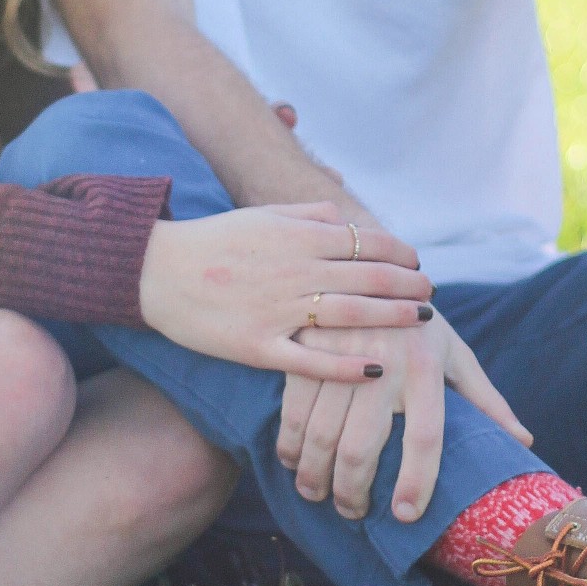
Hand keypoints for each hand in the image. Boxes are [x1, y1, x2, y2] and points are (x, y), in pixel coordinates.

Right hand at [138, 205, 431, 382]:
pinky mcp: (258, 345)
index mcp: (296, 237)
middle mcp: (293, 270)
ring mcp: (277, 309)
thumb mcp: (262, 215)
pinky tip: (376, 370)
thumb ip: (308, 215)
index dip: (399, 254)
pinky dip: (346, 366)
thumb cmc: (213, 241)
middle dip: (407, 286)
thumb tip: (348, 218)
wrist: (155, 270)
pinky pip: (310, 359)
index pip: (365, 242)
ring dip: (392, 317)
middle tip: (431, 295)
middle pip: (367, 278)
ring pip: (349, 314)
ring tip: (420, 322)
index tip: (417, 264)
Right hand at [276, 320, 530, 522]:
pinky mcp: (307, 348)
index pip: (424, 437)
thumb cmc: (419, 323)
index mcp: (426, 366)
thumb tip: (525, 441)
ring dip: (315, 475)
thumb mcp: (455, 354)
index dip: (417, 482)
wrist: (369, 265)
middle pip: (361, 446)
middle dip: (353, 491)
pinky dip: (290, 444)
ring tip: (318, 495)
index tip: (406, 515)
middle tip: (352, 513)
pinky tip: (293, 462)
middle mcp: (384, 361)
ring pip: (321, 434)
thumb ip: (485, 400)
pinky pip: (293, 410)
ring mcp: (340, 354)